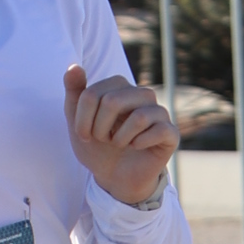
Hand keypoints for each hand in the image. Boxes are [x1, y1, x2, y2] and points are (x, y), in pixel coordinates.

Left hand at [63, 61, 176, 206]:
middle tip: (103, 140)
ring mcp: (159, 112)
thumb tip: (73, 66)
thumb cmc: (97, 147)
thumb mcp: (77, 122)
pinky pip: (158, 131)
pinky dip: (140, 143)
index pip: (92, 94)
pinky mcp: (170, 133)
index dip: (82, 120)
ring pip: (138, 117)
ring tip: (118, 144)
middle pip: (113, 102)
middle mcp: (142, 94)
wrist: (114, 177)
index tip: (84, 135)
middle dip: (100, 129)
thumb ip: (75, 93)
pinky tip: (136, 148)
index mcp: (119, 86)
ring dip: (120, 139)